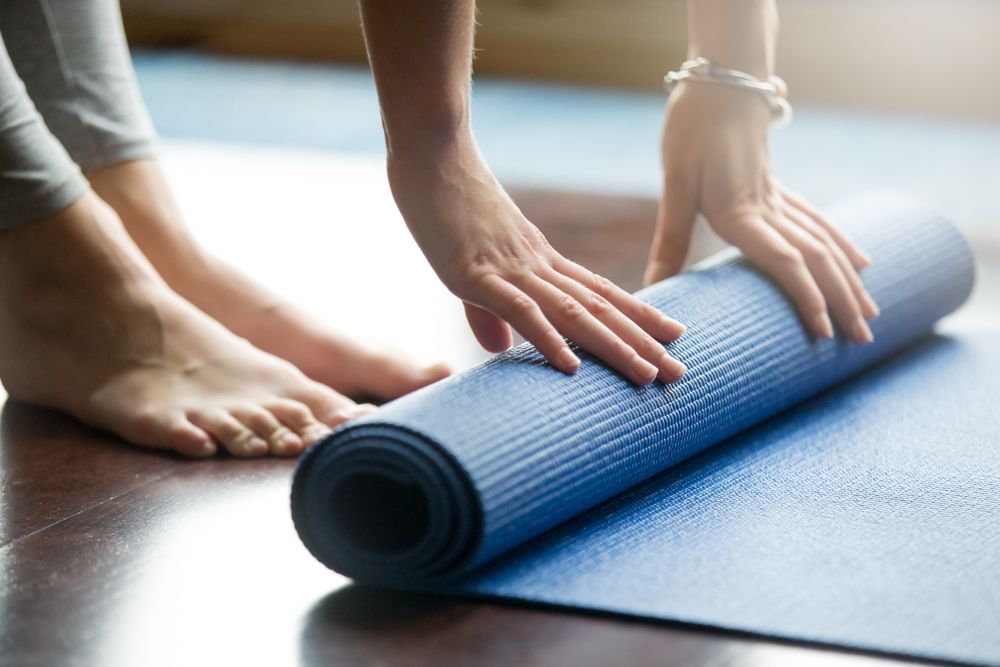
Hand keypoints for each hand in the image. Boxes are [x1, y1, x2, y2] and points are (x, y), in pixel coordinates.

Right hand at [388, 141, 687, 384]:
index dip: (637, 315)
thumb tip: (500, 348)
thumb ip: (486, 311)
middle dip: (641, 342)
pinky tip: (572, 367)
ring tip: (648, 374)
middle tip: (678, 373)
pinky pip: (520, 309)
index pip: (599, 291)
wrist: (430, 150)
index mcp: (539, 259)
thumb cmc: (445, 201)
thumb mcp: (467, 265)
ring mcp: (510, 267)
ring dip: (613, 345)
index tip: (672, 335)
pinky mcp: (476, 272)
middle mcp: (537, 264)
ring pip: (574, 312)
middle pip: (600, 307)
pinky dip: (548, 339)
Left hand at [646, 83, 878, 341]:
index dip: (806, 298)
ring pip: (826, 243)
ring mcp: (781, 198)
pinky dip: (844, 244)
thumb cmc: (692, 132)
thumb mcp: (676, 186)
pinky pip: (821, 221)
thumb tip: (653, 288)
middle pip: (817, 259)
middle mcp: (770, 208)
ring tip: (872, 314)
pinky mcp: (781, 189)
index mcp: (742, 212)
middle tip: (863, 341)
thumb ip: (670, 238)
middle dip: (842, 301)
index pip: (785, 261)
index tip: (824, 333)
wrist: (720, 83)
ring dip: (850, 280)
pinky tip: (862, 261)